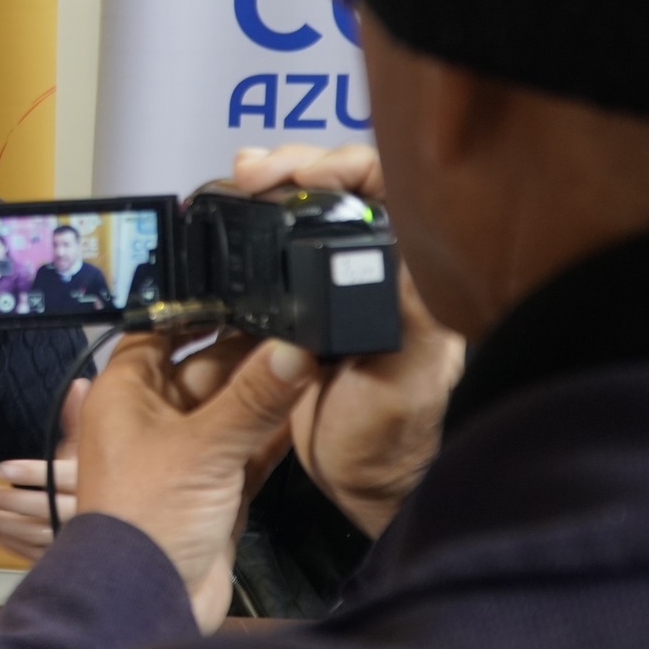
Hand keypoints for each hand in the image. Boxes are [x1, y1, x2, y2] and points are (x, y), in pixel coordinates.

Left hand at [0, 379, 88, 559]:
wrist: (129, 518)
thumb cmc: (102, 474)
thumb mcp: (91, 445)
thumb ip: (79, 419)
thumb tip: (78, 384)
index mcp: (90, 481)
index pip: (58, 477)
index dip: (30, 473)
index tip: (0, 468)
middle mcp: (85, 512)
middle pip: (40, 507)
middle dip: (2, 500)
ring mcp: (75, 536)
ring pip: (33, 532)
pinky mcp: (67, 553)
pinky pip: (36, 552)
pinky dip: (11, 541)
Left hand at [79, 334, 316, 631]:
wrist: (152, 596)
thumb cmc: (147, 516)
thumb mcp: (204, 445)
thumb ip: (254, 397)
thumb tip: (295, 348)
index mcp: (127, 393)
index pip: (157, 333)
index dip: (194, 312)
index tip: (240, 290)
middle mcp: (154, 416)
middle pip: (205, 366)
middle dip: (248, 350)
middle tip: (297, 323)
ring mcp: (186, 451)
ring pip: (232, 405)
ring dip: (268, 388)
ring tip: (314, 353)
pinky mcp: (216, 483)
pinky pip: (250, 444)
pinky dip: (275, 428)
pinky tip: (310, 402)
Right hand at [232, 144, 465, 536]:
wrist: (355, 483)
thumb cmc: (389, 441)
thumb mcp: (404, 384)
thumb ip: (410, 322)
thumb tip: (409, 256)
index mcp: (414, 275)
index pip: (390, 189)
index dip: (345, 166)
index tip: (301, 174)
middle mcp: (381, 268)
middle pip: (343, 187)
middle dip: (296, 165)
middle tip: (251, 171)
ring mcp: (341, 282)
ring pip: (308, 208)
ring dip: (272, 184)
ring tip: (238, 179)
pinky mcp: (304, 302)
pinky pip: (280, 244)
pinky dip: (255, 220)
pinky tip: (235, 212)